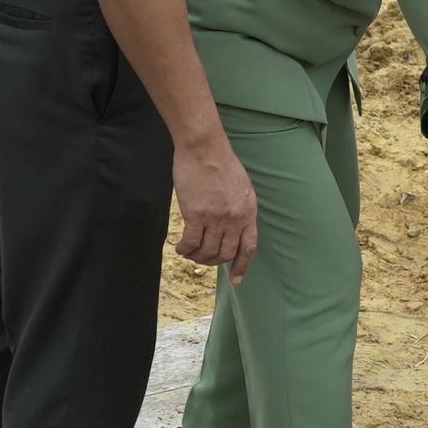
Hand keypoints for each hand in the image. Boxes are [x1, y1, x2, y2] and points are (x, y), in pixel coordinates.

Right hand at [171, 138, 261, 267]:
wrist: (204, 148)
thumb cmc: (220, 162)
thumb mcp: (241, 186)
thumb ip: (238, 208)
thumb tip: (231, 226)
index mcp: (248, 211)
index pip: (248, 247)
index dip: (242, 266)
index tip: (236, 279)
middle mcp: (235, 218)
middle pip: (226, 252)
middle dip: (214, 261)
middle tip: (203, 259)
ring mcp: (216, 218)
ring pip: (207, 251)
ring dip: (197, 257)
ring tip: (189, 253)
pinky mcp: (196, 214)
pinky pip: (191, 242)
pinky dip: (184, 249)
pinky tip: (179, 248)